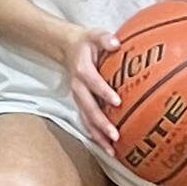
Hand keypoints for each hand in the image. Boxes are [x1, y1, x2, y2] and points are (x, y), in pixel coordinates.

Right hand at [62, 24, 123, 150]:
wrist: (69, 50)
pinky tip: (107, 149)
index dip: (104, 92)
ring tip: (111, 150)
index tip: (117, 102)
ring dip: (98, 136)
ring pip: (86, 120)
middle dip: (101, 123)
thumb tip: (115, 42)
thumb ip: (105, 38)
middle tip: (115, 135)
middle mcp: (78, 88)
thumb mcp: (95, 35)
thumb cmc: (88, 43)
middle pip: (88, 108)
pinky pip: (87, 123)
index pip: (94, 82)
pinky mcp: (81, 106)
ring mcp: (78, 99)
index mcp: (83, 71)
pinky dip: (96, 137)